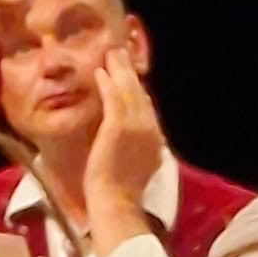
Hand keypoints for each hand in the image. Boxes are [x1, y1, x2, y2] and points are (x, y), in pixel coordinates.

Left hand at [82, 48, 163, 247]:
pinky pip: (113, 97)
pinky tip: (101, 72)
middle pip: (140, 93)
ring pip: (128, 90)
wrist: (116, 202)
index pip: (147, 106)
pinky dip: (108, 83)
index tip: (129, 76)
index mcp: (156, 139)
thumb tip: (137, 136)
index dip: (137, 89)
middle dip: (130, 73)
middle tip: (121, 54)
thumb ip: (140, 146)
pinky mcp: (118, 126)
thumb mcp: (139, 164)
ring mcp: (135, 126)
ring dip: (119, 70)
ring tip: (112, 55)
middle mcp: (150, 129)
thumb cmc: (121, 190)